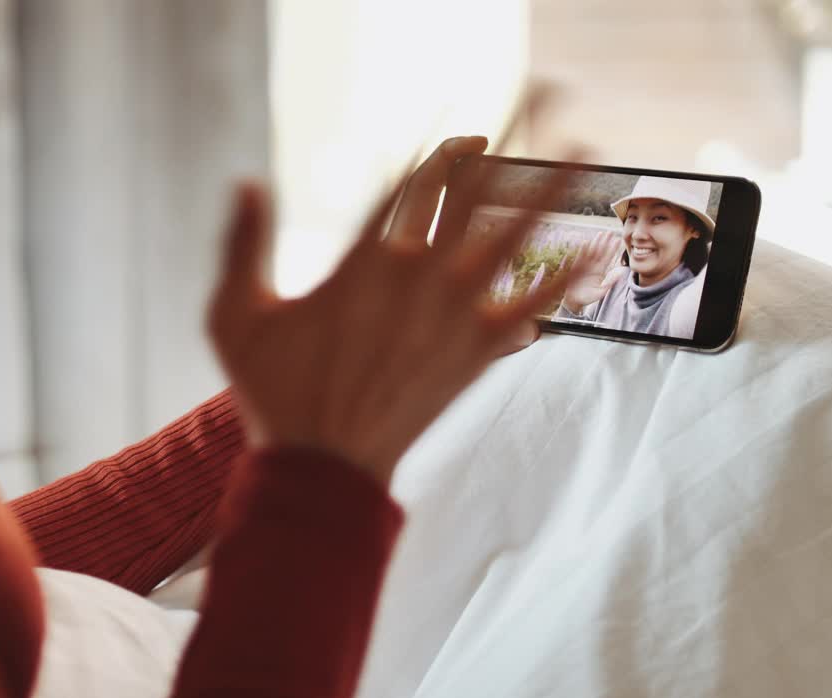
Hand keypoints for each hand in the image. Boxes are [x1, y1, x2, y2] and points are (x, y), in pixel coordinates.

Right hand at [207, 137, 576, 483]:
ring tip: (586, 151)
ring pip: (511, 237)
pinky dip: (565, 281)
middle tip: (544, 94)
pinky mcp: (474, 354)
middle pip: (473, 192)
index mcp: (360, 263)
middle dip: (510, 137)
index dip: (443, 148)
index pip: (410, 183)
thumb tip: (246, 182)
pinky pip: (531, 308)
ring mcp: (452, 316)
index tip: (466, 126)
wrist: (322, 470)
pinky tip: (597, 252)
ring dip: (550, 190)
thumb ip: (241, 245)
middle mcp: (416, 279)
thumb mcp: (233, 316)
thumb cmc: (275, 393)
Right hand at [559, 230, 622, 312]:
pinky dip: (582, 250)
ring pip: (591, 251)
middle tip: (611, 232)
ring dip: (596, 242)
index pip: (608, 258)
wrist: (573, 300)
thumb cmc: (587, 298)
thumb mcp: (600, 292)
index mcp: (600, 272)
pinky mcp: (576, 267)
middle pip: (601, 252)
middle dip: (605, 242)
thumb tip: (621, 273)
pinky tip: (586, 242)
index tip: (619, 241)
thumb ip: (610, 283)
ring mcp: (584, 266)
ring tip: (600, 233)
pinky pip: (580, 257)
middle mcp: (593, 267)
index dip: (613, 250)